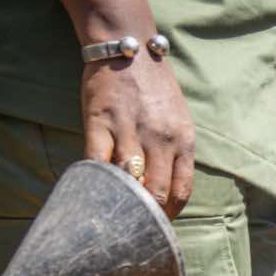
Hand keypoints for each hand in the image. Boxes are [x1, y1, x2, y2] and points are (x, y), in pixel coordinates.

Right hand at [81, 51, 195, 218]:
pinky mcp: (100, 121)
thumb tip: (163, 194)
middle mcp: (161, 139)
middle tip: (132, 227)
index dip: (169, 215)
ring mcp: (130, 130)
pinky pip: (97, 160)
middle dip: (146, 215)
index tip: (157, 225)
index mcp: (184, 141)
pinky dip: (95, 179)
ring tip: (112, 214)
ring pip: (128, 181)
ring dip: (121, 201)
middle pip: (157, 193)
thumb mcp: (178, 122)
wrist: (129, 49)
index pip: (182, 192)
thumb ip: (173, 155)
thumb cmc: (155, 91)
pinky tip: (91, 189)